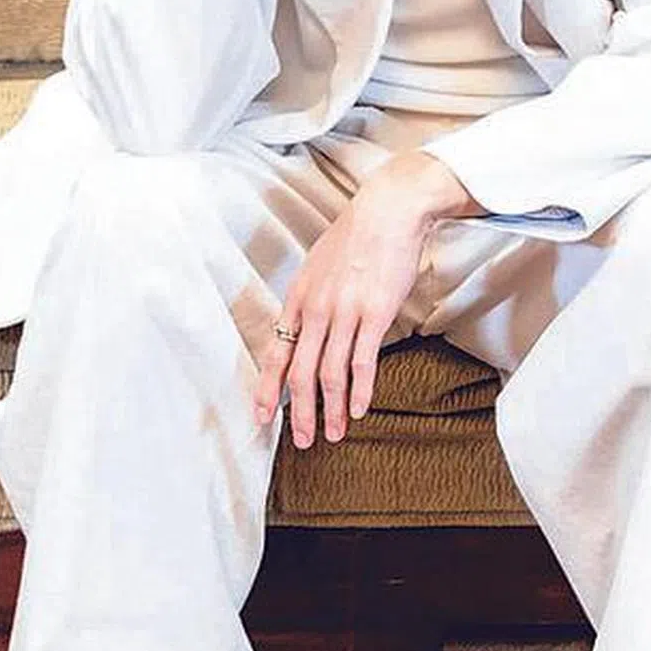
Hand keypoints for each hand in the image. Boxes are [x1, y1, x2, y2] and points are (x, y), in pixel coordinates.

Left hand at [252, 153, 446, 448]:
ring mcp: (345, 311)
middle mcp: (316, 308)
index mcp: (299, 297)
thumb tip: (306, 328)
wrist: (388, 210)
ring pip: (330, 373)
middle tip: (302, 440)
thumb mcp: (319, 265)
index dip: (268, 388)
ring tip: (333, 435)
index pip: (276, 351)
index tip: (263, 416)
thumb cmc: (357, 236)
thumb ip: (311, 298)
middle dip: (299, 412)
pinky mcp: (375, 313)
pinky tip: (359, 411)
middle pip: (300, 372)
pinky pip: (362, 361)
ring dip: (331, 410)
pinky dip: (360, 391)